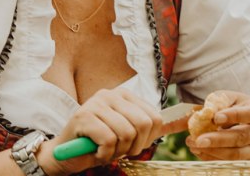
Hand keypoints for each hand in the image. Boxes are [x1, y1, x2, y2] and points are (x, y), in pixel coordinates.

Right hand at [41, 88, 162, 174]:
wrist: (63, 155)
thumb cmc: (97, 145)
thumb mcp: (128, 134)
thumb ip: (150, 127)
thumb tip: (186, 121)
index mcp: (124, 95)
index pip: (155, 117)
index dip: (147, 139)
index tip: (131, 145)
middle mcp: (110, 94)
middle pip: (144, 124)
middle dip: (134, 146)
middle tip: (118, 150)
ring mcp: (96, 103)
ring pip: (126, 133)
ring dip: (117, 151)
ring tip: (105, 149)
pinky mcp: (83, 116)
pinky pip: (109, 140)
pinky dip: (105, 153)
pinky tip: (95, 151)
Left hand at [186, 91, 249, 160]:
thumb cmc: (238, 106)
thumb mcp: (229, 98)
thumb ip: (214, 103)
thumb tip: (196, 113)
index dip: (233, 116)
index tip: (216, 118)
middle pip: (241, 137)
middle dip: (218, 140)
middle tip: (198, 139)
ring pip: (236, 154)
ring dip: (213, 151)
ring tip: (193, 144)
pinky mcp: (245, 159)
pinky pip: (229, 162)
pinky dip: (212, 157)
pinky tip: (198, 151)